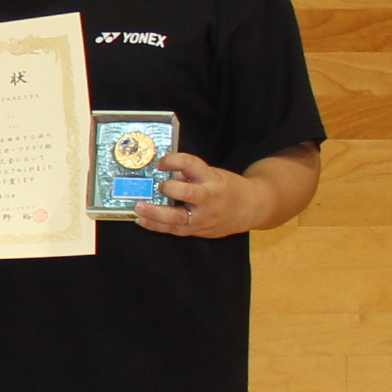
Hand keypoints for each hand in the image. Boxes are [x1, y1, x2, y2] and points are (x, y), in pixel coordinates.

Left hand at [137, 153, 255, 238]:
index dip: (173, 161)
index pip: (191, 165)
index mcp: (212, 179)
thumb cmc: (228, 188)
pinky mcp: (198, 231)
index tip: (161, 162)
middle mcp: (208, 199)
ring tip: (138, 208)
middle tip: (158, 186)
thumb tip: (165, 172)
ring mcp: (203, 218)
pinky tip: (142, 220)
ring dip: (155, 214)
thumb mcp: (213, 175)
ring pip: (177, 219)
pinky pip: (174, 230)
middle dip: (169, 189)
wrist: (252, 208)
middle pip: (186, 194)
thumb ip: (190, 175)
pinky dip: (156, 226)